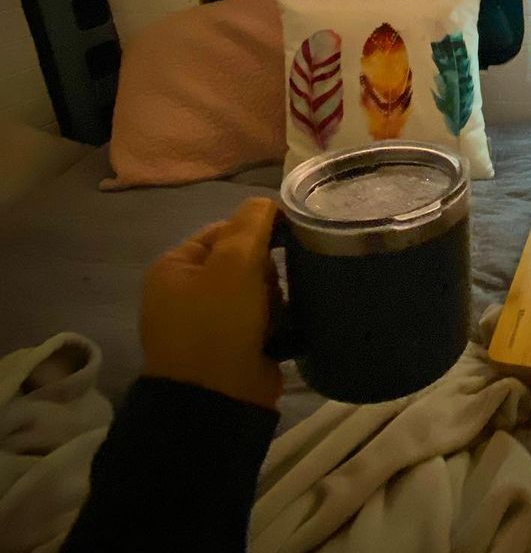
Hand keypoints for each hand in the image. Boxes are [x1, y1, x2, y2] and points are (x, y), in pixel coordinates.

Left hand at [141, 198, 282, 410]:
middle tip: (269, 289)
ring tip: (275, 316)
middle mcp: (186, 292)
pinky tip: (283, 328)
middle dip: (264, 271)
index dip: (255, 231)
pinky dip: (275, 321)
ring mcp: (208, 323)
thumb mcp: (233, 265)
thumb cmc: (217, 324)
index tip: (284, 240)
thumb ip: (252, 224)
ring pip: (258, 289)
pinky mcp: (233, 347)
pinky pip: (263, 318)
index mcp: (174, 268)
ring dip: (273, 298)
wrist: (216, 401)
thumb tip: (267, 201)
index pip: (224, 230)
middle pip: (244, 260)